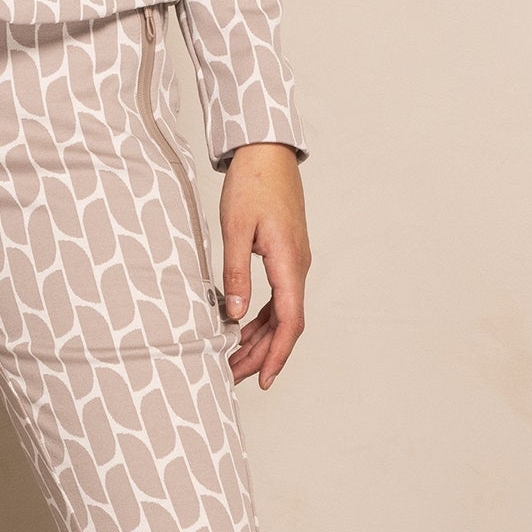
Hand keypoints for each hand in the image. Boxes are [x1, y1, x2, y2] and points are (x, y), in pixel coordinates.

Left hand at [218, 144, 309, 390]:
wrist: (267, 152)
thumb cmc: (252, 184)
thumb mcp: (235, 228)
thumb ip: (235, 273)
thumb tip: (233, 314)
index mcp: (289, 262)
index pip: (289, 321)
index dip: (276, 354)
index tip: (263, 379)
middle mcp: (298, 267)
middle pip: (286, 324)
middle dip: (261, 355)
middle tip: (233, 376)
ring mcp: (294, 263)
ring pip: (282, 313)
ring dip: (260, 339)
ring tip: (233, 360)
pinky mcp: (285, 256)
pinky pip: (278, 298)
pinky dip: (260, 318)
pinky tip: (241, 329)